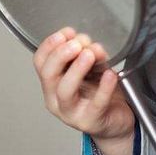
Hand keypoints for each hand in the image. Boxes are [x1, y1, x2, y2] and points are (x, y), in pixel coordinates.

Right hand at [34, 27, 134, 141]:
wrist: (115, 119)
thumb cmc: (98, 92)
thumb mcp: (92, 68)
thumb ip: (88, 54)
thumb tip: (89, 42)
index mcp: (52, 82)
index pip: (40, 62)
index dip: (50, 44)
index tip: (66, 32)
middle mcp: (56, 98)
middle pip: (48, 74)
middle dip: (61, 55)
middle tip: (77, 44)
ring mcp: (71, 113)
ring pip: (65, 91)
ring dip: (77, 69)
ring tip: (89, 55)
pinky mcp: (90, 121)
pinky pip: (96, 104)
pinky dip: (104, 88)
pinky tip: (110, 74)